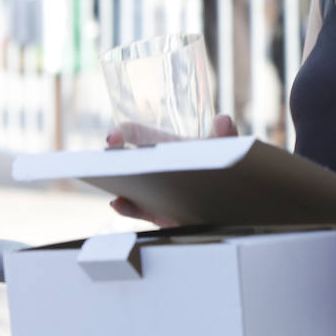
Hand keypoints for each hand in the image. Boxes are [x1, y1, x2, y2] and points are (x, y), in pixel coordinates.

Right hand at [105, 114, 237, 225]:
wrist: (231, 196)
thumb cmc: (223, 165)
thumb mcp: (224, 147)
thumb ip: (226, 134)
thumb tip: (223, 120)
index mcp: (166, 147)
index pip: (137, 135)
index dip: (122, 133)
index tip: (112, 138)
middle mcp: (155, 168)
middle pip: (127, 160)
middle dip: (112, 159)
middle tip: (103, 161)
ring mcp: (154, 191)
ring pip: (129, 187)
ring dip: (117, 185)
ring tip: (109, 183)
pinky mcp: (159, 214)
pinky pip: (139, 211)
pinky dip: (127, 209)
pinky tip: (119, 203)